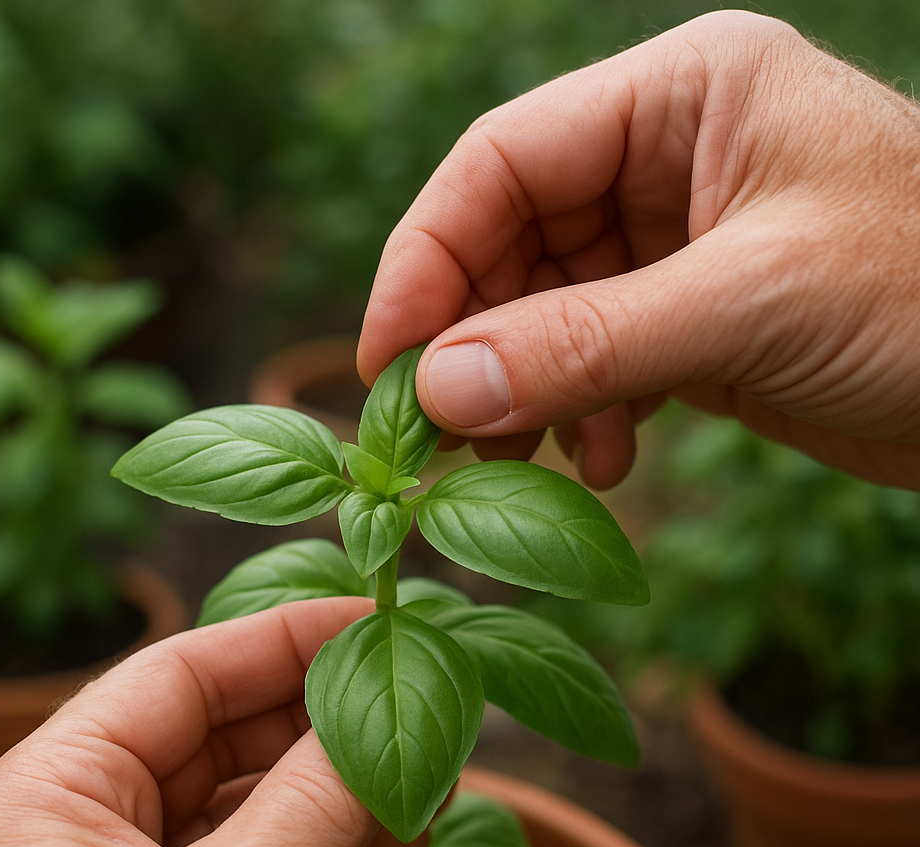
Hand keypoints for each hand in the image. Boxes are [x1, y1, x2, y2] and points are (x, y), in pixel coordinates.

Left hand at [0, 598, 423, 846]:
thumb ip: (315, 801)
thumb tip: (395, 714)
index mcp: (51, 794)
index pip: (182, 671)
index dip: (284, 636)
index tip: (375, 617)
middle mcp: (86, 829)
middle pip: (226, 730)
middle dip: (328, 716)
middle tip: (422, 693)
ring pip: (257, 801)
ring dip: (346, 787)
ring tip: (434, 768)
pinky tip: (405, 836)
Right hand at [359, 10, 919, 489]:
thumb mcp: (751, 306)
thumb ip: (588, 342)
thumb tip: (439, 386)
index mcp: (682, 95)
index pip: (501, 162)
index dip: (425, 259)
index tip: (385, 361)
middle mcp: (667, 158)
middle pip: (509, 241)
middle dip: (473, 340)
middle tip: (444, 432)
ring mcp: (674, 242)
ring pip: (542, 311)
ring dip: (524, 389)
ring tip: (523, 458)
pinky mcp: (687, 317)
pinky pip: (592, 359)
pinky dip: (580, 414)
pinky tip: (604, 461)